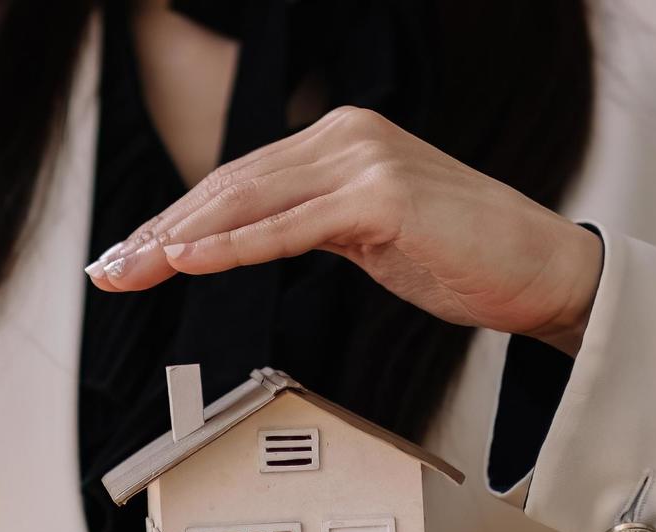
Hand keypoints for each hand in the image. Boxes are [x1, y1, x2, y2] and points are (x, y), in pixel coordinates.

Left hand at [85, 106, 603, 355]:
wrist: (545, 270)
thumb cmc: (469, 257)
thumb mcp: (371, 234)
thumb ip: (311, 224)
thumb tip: (245, 242)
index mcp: (343, 139)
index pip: (238, 178)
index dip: (174, 218)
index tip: (129, 253)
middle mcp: (349, 137)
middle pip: (230, 184)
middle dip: (160, 231)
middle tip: (109, 268)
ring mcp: (365, 161)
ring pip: (248, 201)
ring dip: (179, 240)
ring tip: (132, 269)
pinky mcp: (383, 198)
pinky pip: (290, 228)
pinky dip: (233, 246)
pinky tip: (191, 261)